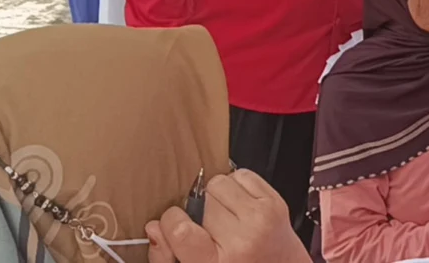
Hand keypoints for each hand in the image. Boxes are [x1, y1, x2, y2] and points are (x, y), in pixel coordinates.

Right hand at [146, 170, 309, 262]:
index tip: (176, 224)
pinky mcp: (274, 202)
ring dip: (217, 196)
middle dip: (199, 211)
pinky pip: (241, 175)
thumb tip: (153, 227)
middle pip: (199, 202)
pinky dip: (237, 186)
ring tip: (226, 217)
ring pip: (218, 183)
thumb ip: (167, 255)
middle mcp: (241, 241)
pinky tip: (240, 207)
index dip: (172, 221)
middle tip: (210, 229)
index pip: (179, 229)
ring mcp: (260, 219)